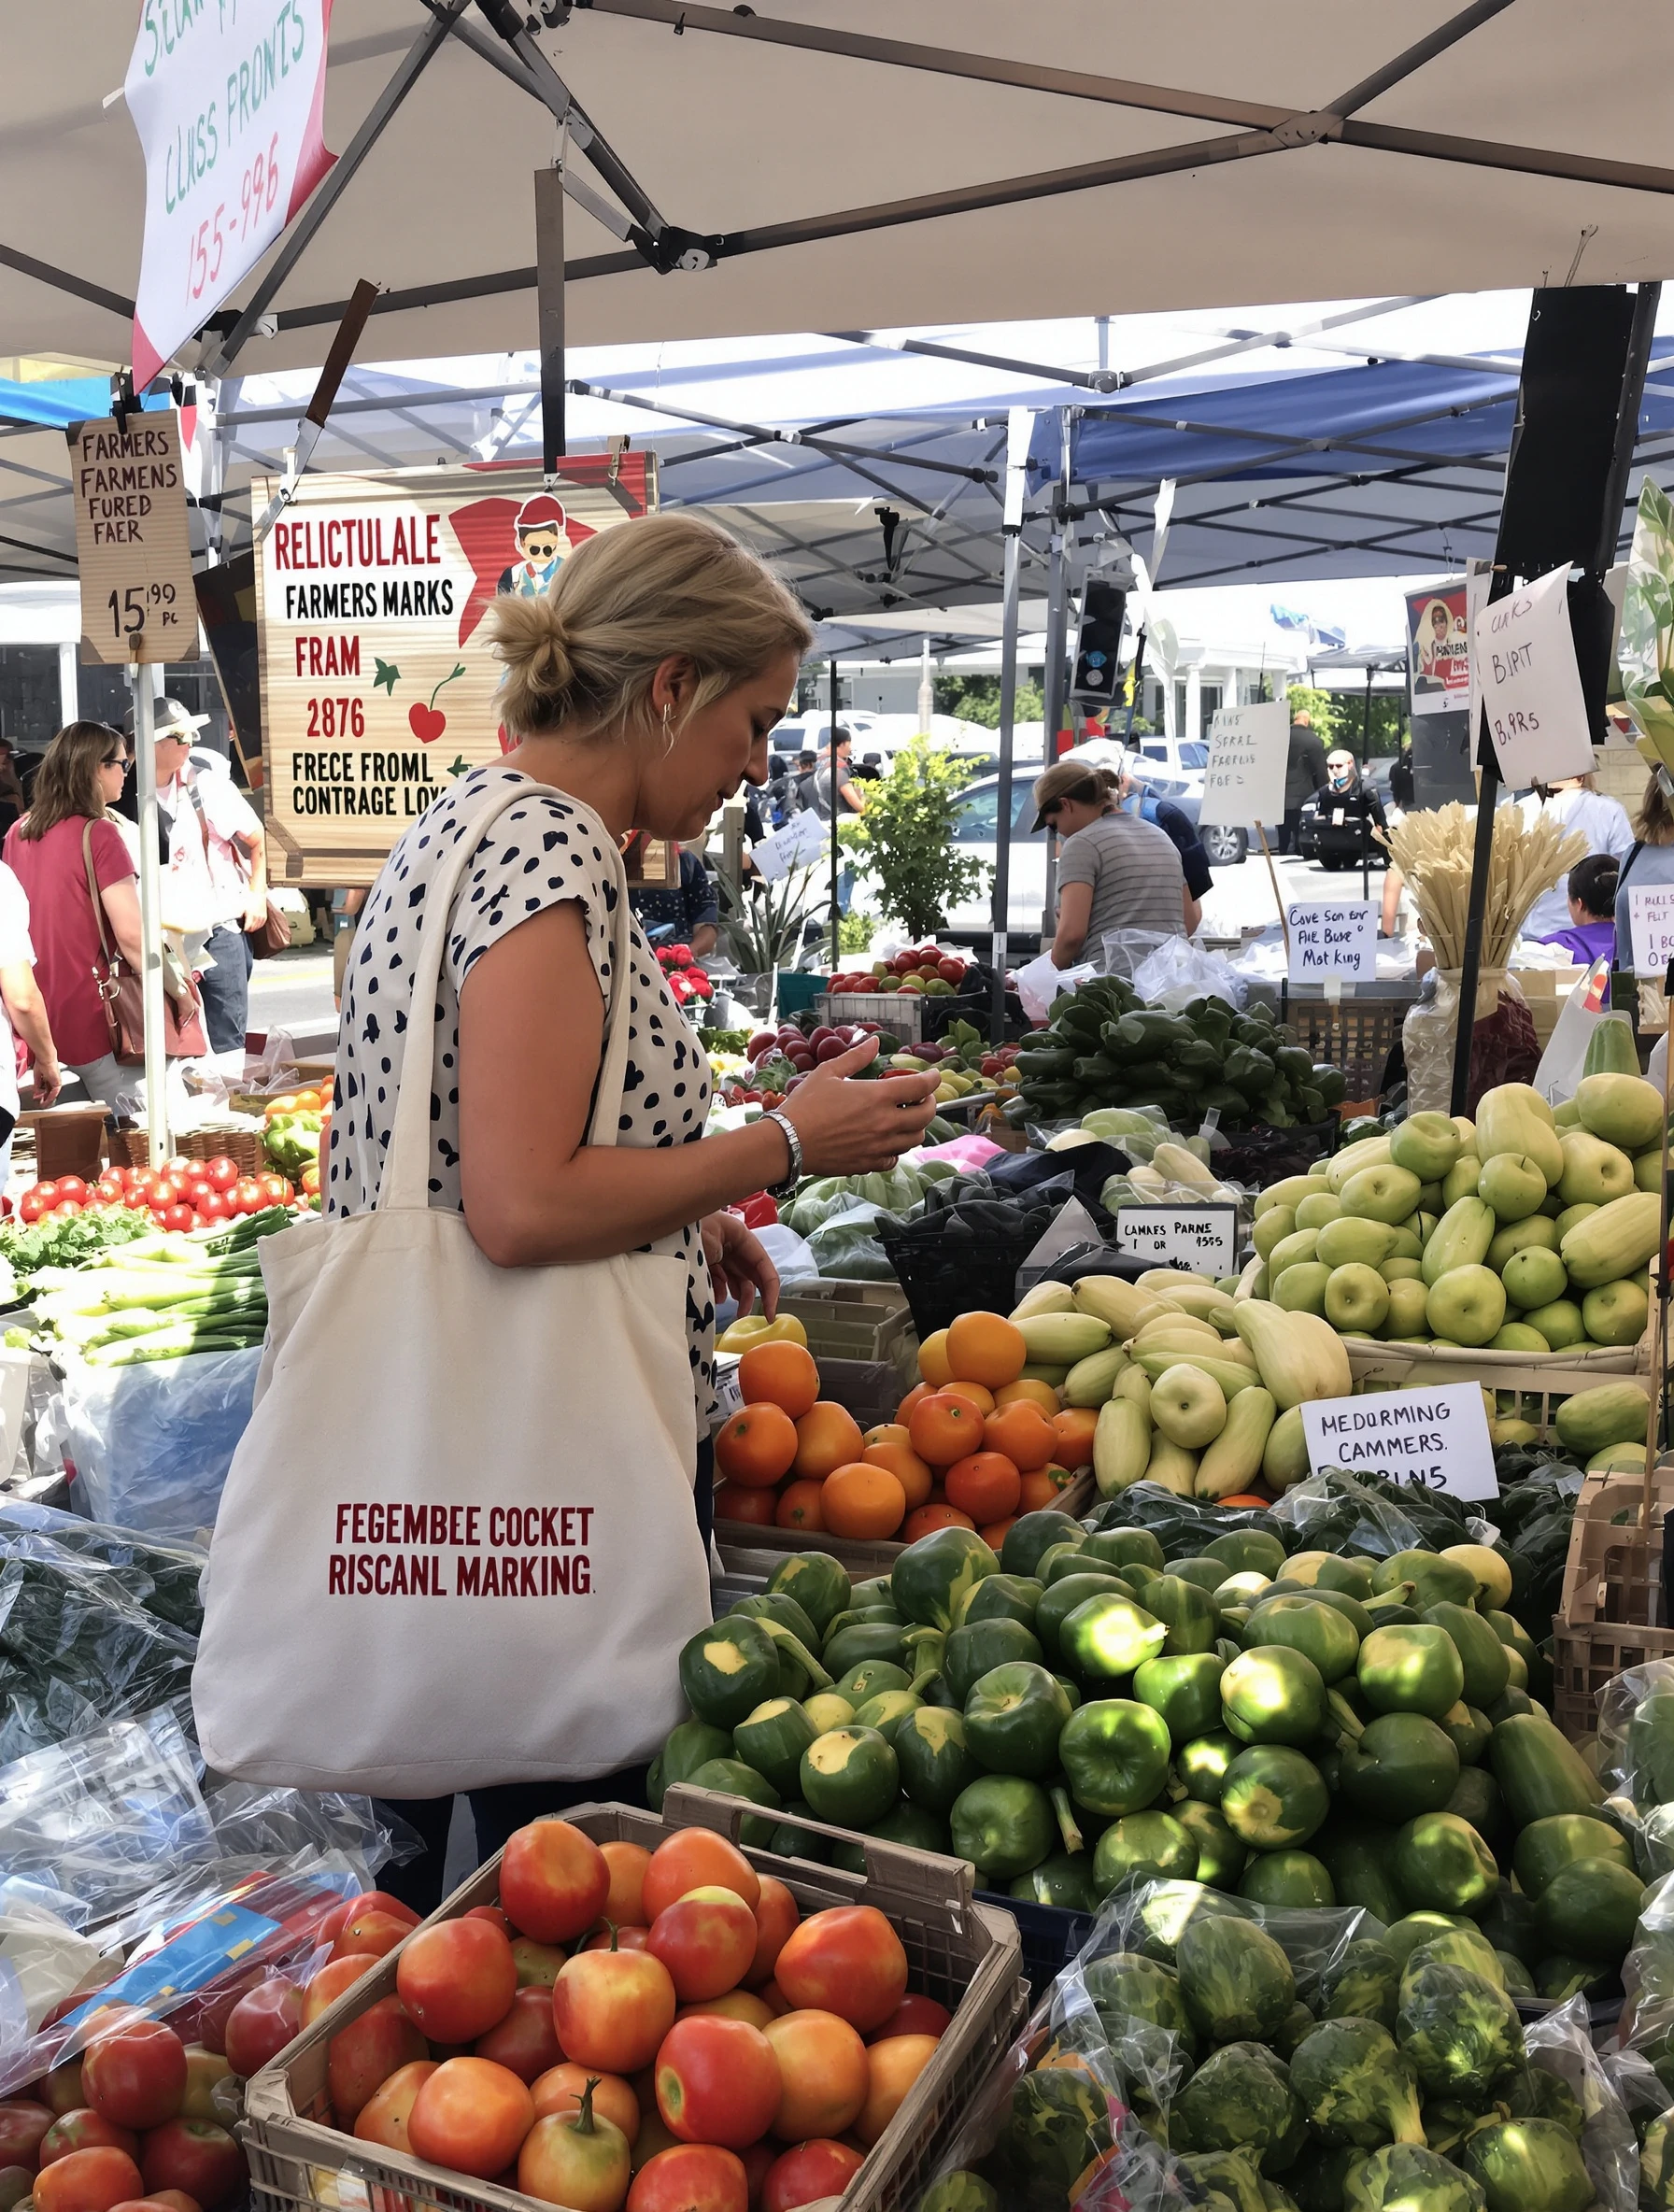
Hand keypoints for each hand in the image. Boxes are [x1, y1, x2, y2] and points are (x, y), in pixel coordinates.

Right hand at [32, 1058, 60, 1107]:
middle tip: (42, 1104)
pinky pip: (55, 1091)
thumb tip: (36, 1093)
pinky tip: (47, 1099)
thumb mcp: (37, 1077)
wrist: (46, 1059)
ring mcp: (56, 1082)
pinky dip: (51, 1096)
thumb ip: (37, 1086)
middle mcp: (53, 1081)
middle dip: (45, 1099)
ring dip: (48, 1099)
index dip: (42, 1095)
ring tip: (44, 1104)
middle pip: (50, 1093)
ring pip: (53, 1094)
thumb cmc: (42, 1063)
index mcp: (49, 1079)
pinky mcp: (58, 1082)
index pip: (46, 1090)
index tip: (39, 1100)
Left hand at [243, 897, 268, 932]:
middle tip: (246, 928)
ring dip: (253, 928)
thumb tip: (237, 917)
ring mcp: (261, 917)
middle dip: (248, 929)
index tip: (243, 928)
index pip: (248, 926)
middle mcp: (257, 917)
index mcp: (250, 914)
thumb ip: (240, 913)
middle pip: (252, 928)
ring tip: (250, 927)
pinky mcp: (264, 917)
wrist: (258, 894)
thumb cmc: (250, 898)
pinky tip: (256, 925)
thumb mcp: (242, 905)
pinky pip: (261, 924)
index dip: (245, 929)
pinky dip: (258, 926)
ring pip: (257, 927)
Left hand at [702, 1210, 778, 1319]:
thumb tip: (729, 1296)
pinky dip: (720, 1290)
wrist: (667, 1220)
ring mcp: (722, 1255)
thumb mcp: (711, 1246)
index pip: (765, 1269)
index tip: (769, 1314)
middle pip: (752, 1276)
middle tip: (745, 1315)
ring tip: (730, 1308)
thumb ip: (726, 1271)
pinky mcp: (709, 1261)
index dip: (771, 1292)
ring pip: (737, 1280)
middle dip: (751, 1297)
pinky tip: (714, 1296)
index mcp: (743, 1238)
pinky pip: (721, 1280)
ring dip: (736, 1295)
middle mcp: (735, 1247)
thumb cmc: (691, 1229)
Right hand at [779, 1036, 938, 1175]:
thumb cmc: (806, 1105)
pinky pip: (895, 1158)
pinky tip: (886, 1141)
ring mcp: (879, 1146)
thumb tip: (874, 1041)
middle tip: (921, 1098)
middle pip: (926, 1116)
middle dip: (929, 1104)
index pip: (920, 1087)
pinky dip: (896, 1149)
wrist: (788, 1143)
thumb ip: (856, 1056)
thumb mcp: (828, 1072)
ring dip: (915, 1126)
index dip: (932, 1079)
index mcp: (877, 1096)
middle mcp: (885, 1123)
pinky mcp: (869, 1163)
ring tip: (905, 1118)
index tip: (933, 1076)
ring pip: (914, 1139)